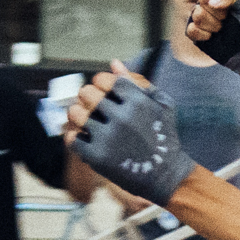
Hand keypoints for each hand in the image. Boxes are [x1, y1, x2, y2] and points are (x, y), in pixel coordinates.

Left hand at [70, 74, 193, 204]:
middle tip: (92, 108)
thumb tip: (114, 63)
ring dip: (77, 115)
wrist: (167, 176)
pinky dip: (75, 138)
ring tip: (86, 122)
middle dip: (87, 98)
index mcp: (137, 101)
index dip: (99, 84)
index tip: (102, 94)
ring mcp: (109, 138)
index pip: (102, 79)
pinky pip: (72, 138)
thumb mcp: (161, 105)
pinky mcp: (98, 157)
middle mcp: (122, 117)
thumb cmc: (164, 138)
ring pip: (75, 113)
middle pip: (86, 93)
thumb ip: (137, 82)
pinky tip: (85, 140)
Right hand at [188, 0, 239, 76]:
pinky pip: (191, 29)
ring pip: (197, 14)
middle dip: (219, 13)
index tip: (234, 9)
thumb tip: (212, 1)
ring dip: (213, 25)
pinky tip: (212, 37)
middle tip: (227, 19)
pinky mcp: (194, 30)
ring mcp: (199, 14)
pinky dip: (205, 36)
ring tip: (221, 29)